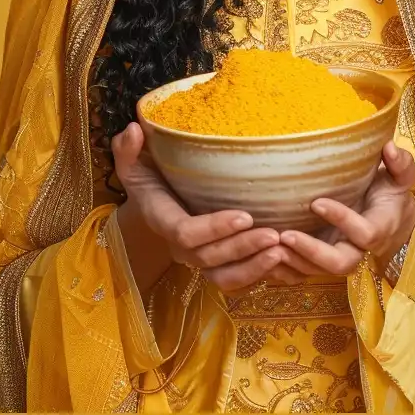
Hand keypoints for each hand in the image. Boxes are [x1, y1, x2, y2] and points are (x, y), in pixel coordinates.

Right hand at [111, 122, 295, 291]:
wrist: (160, 206)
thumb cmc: (152, 178)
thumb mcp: (135, 162)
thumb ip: (128, 149)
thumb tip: (134, 129)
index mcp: (164, 221)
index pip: (186, 233)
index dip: (214, 228)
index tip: (245, 215)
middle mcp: (182, 248)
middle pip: (210, 259)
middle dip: (242, 248)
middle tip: (274, 235)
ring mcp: (202, 261)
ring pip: (226, 279)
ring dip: (255, 268)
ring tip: (283, 250)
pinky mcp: (220, 268)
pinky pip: (238, 286)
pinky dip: (261, 278)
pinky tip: (286, 263)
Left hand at [275, 142, 414, 278]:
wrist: (391, 224)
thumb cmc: (390, 195)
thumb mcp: (399, 178)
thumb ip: (400, 164)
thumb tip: (390, 147)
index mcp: (379, 228)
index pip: (365, 233)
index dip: (342, 220)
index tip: (316, 202)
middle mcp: (359, 249)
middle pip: (340, 263)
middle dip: (312, 252)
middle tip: (285, 235)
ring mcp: (339, 258)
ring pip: (318, 272)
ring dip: (293, 261)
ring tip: (268, 244)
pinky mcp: (323, 263)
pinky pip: (304, 273)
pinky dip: (284, 269)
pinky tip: (264, 254)